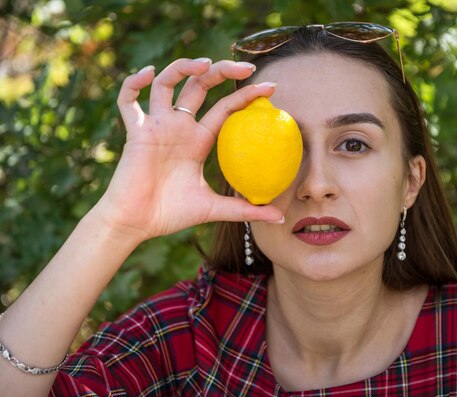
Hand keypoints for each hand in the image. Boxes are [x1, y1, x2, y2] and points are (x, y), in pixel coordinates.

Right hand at [93, 58, 282, 241]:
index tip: (271, 87)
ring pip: (166, 84)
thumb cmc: (171, 215)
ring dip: (183, 68)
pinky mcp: (135, 132)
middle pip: (200, 86)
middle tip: (247, 67)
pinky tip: (149, 73)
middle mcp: (179, 127)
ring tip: (205, 64)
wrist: (137, 224)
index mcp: (198, 140)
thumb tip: (279, 218)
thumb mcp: (214, 209)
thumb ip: (245, 210)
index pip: (225, 108)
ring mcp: (156, 126)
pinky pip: (128, 102)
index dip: (246, 95)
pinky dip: (134, 83)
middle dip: (222, 70)